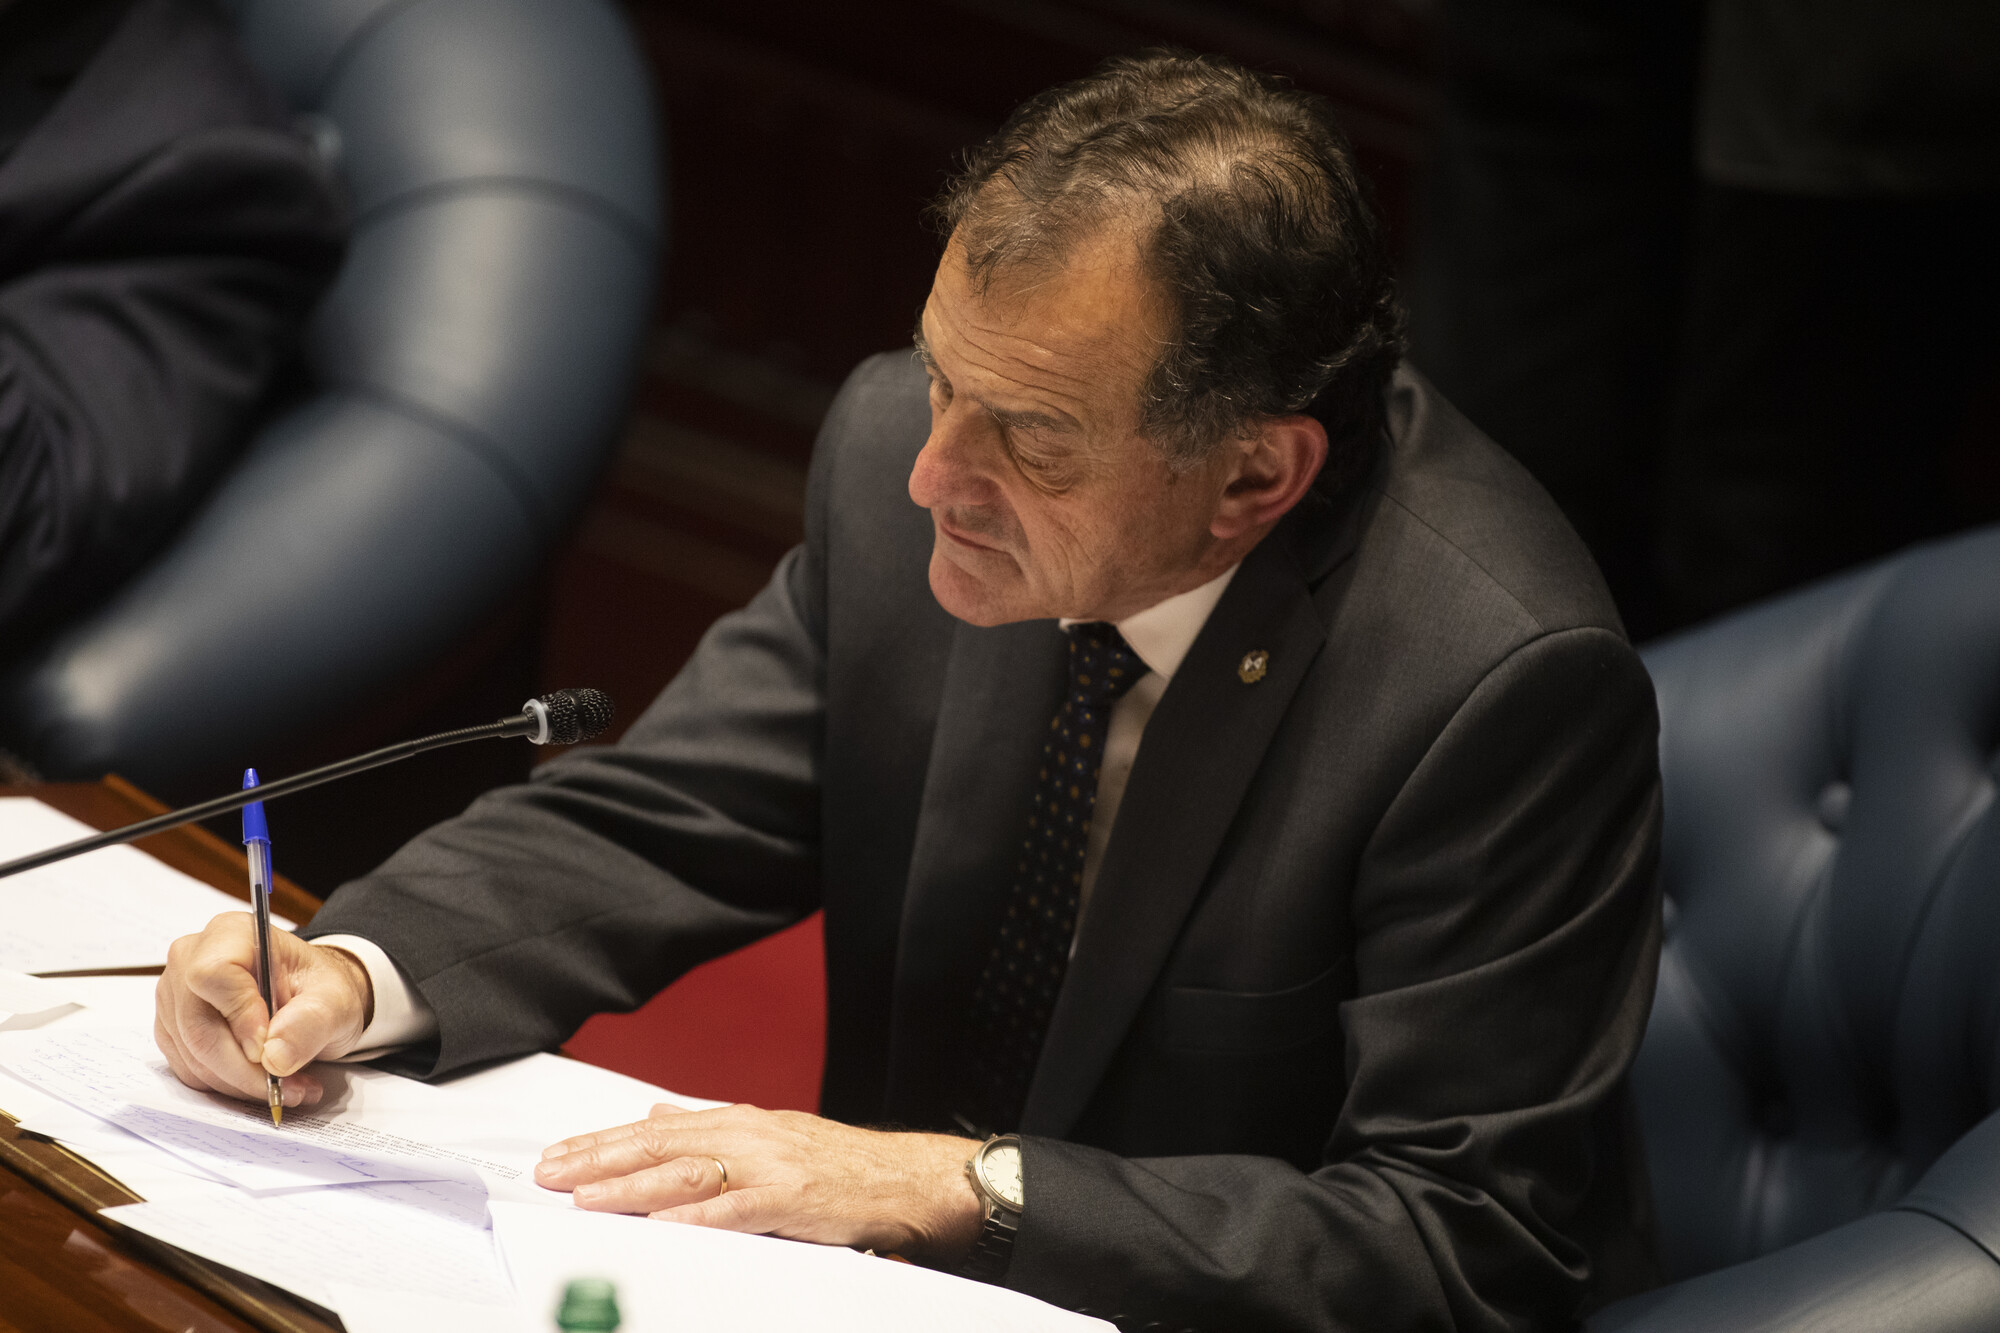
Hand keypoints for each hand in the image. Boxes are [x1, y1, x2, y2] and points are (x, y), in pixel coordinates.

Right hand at [154, 913, 373, 1108]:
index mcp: (231, 933)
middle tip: (288, 1089)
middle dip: (244, 1070)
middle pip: (197, 1026)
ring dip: (241, 1083)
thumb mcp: (336, 1001)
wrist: (310, 1001)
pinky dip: (227, 1086)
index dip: (239, 1018)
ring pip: (192, 1056)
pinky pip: (189, 1070)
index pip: (212, 975)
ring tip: (289, 1086)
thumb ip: (312, 1022)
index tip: (270, 1049)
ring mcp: (175, 997)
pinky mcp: (173, 1030)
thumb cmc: (320, 990)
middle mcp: (191, 960)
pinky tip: (264, 1082)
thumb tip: (274, 1057)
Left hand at [533, 1103, 986, 1262]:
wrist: (911, 1178)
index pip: (656, 1130)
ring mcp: (771, 1166)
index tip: (558, 1155)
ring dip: (632, 1187)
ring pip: (687, 1173)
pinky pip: (735, 1209)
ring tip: (587, 1198)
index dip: (602, 1142)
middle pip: (660, 1146)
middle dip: (600, 1160)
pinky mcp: (793, 1199)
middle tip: (552, 1173)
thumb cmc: (845, 1165)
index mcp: (741, 1122)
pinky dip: (696, 1216)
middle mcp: (750, 1135)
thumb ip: (712, 1128)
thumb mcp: (772, 1136)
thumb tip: (658, 1116)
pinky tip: (662, 1225)